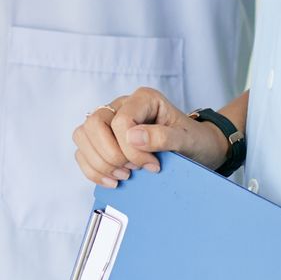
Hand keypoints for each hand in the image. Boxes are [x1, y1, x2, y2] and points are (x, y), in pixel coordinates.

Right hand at [72, 87, 228, 186]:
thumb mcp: (187, 140)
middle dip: (111, 155)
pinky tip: (112, 180)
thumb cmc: (194, 141)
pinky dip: (93, 170)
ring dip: (100, 162)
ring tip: (124, 175)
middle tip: (133, 170)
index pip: (121, 121)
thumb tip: (133, 137)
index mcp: (144, 99)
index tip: (152, 165)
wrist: (198, 149)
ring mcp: (109, 122)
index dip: (131, 148)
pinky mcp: (102, 139)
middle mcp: (122, 106)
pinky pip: (82, 152)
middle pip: (94, 124)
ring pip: (82, 136)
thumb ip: (163, 137)